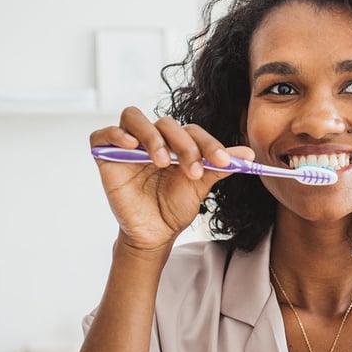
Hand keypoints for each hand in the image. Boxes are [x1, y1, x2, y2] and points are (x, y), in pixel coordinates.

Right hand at [89, 107, 254, 250]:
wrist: (154, 233)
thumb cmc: (175, 206)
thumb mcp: (200, 186)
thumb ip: (219, 166)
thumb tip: (249, 154)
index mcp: (176, 142)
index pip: (192, 131)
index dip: (209, 144)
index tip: (224, 162)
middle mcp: (152, 138)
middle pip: (166, 124)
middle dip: (183, 145)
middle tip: (193, 171)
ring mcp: (128, 145)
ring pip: (134, 117)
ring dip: (151, 137)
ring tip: (162, 162)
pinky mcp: (106, 156)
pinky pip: (103, 134)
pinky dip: (116, 135)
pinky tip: (131, 147)